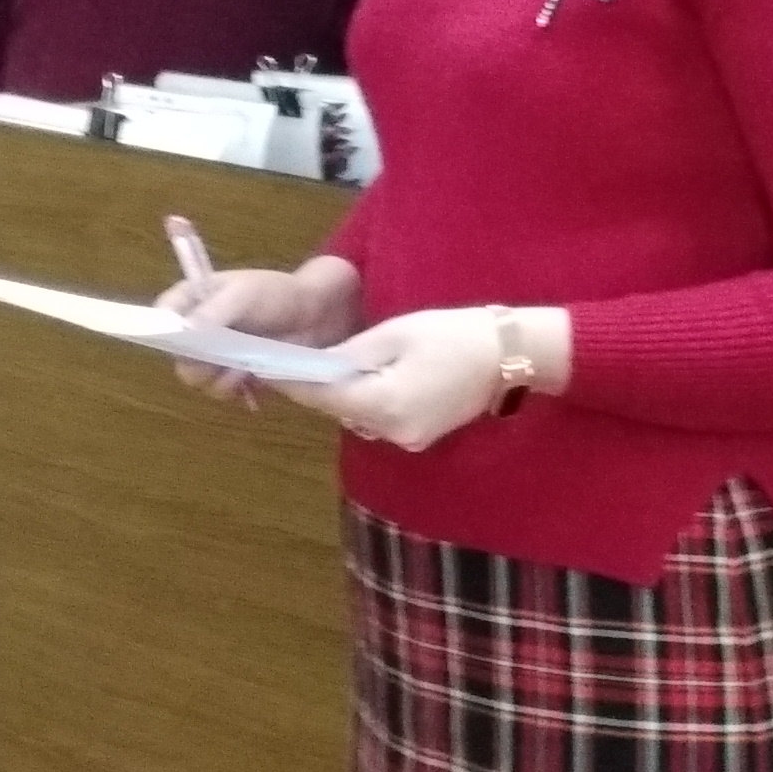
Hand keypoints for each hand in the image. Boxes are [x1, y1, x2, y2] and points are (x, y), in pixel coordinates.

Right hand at [157, 251, 361, 407]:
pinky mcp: (237, 377)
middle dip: (196, 365)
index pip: (163, 315)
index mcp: (194, 300)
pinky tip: (254, 383)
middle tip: (220, 363)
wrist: (317, 313)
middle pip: (178, 357)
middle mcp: (200, 330)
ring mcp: (218, 356)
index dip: (162, 330)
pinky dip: (237, 392)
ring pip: (200, 380)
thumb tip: (183, 331)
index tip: (177, 344)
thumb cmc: (277, 293)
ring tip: (244, 372)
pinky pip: (225, 392)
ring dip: (218, 381)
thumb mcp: (245, 293)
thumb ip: (215, 311)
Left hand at [297, 307, 517, 452]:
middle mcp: (391, 431)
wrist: (511, 353)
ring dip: (340, 392)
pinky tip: (361, 375)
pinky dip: (365, 398)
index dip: (289, 381)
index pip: (321, 396)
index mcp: (383, 404)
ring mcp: (407, 438)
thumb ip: (350, 355)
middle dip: (313, 386)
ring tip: (318, 364)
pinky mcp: (419, 435)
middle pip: (337, 408)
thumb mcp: (396, 334)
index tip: (261, 365)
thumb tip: (313, 365)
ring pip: (357, 414)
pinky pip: (378, 417)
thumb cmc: (454, 334)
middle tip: (283, 359)